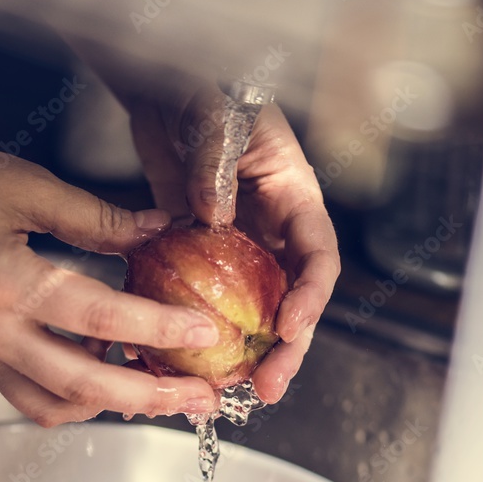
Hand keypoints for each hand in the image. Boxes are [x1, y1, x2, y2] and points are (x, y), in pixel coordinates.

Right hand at [0, 90, 218, 425]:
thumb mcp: (22, 184)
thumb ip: (96, 217)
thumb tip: (158, 231)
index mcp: (5, 281)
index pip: (102, 317)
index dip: (161, 327)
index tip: (204, 332)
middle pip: (85, 386)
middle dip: (152, 398)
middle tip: (201, 398)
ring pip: (55, 405)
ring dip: (112, 405)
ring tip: (158, 385)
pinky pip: (30, 395)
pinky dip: (73, 395)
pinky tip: (103, 367)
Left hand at [127, 87, 340, 402]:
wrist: (164, 89)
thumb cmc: (203, 88)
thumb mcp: (214, 115)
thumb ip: (214, 163)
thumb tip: (211, 216)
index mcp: (292, 198)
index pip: (317, 257)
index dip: (310, 298)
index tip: (290, 329)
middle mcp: (270, 232)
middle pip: (290, 301)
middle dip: (284, 350)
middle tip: (267, 388)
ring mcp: (235, 250)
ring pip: (250, 314)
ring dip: (243, 356)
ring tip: (229, 393)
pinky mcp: (198, 258)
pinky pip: (203, 303)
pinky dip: (193, 333)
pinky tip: (177, 361)